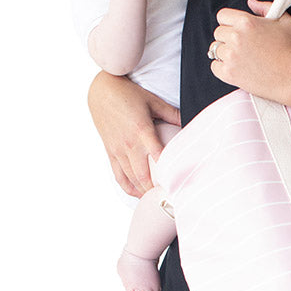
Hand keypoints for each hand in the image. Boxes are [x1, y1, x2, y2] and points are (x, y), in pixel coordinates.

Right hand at [87, 72, 180, 196]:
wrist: (101, 91)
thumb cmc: (128, 94)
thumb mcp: (153, 101)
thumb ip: (172, 114)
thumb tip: (189, 122)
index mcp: (142, 131)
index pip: (158, 157)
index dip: (168, 172)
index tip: (178, 183)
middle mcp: (129, 144)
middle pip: (142, 175)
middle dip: (154, 190)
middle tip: (168, 198)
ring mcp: (118, 150)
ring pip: (130, 178)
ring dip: (142, 191)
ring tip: (154, 200)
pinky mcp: (110, 151)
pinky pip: (117, 174)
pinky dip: (127, 186)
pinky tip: (136, 192)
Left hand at [210, 0, 290, 104]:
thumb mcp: (285, 21)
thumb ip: (265, 7)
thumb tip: (251, 3)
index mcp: (246, 22)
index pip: (222, 16)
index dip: (229, 22)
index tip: (236, 28)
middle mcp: (235, 37)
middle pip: (218, 33)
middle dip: (228, 37)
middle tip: (242, 45)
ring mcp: (231, 56)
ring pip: (216, 50)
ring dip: (225, 53)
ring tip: (241, 57)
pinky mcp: (228, 73)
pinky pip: (214, 66)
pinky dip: (222, 67)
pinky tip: (236, 67)